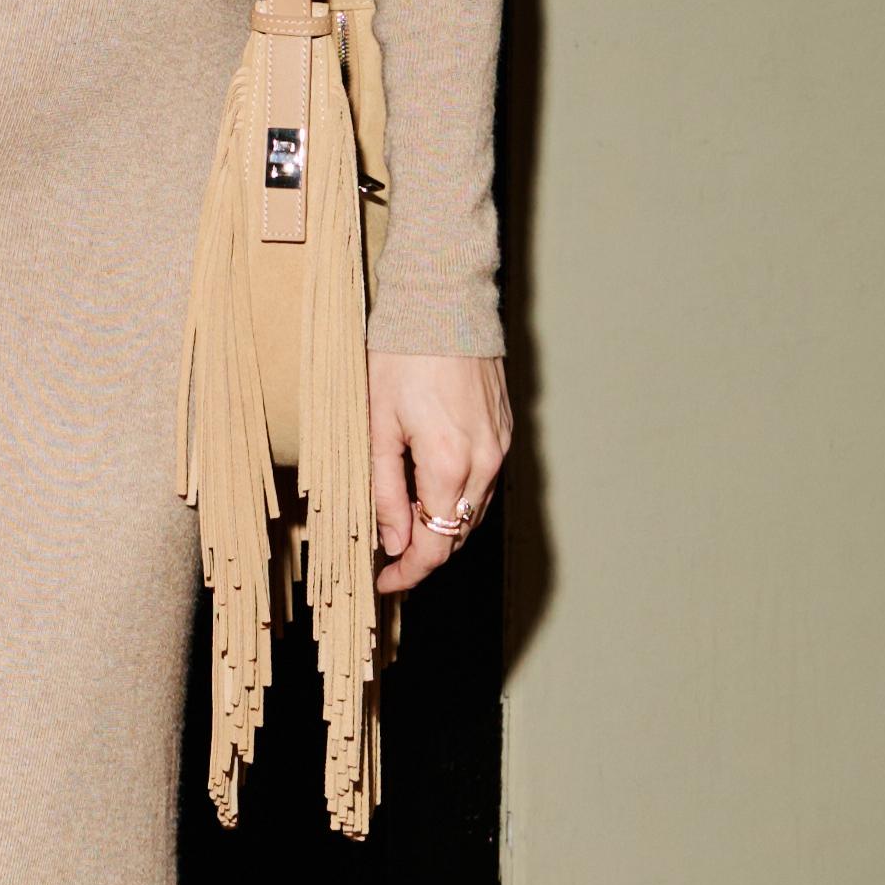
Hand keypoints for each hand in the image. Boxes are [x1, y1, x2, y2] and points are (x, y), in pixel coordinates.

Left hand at [371, 350, 510, 598]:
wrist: (444, 303)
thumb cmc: (402, 355)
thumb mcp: (377, 426)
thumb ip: (384, 490)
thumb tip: (393, 541)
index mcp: (449, 464)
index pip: (435, 545)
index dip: (410, 573)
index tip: (386, 582)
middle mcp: (485, 461)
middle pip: (458, 534)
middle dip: (424, 554)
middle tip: (388, 559)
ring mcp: (501, 446)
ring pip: (473, 512)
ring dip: (442, 528)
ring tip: (405, 526)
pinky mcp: (506, 431)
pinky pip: (484, 483)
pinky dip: (459, 499)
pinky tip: (431, 491)